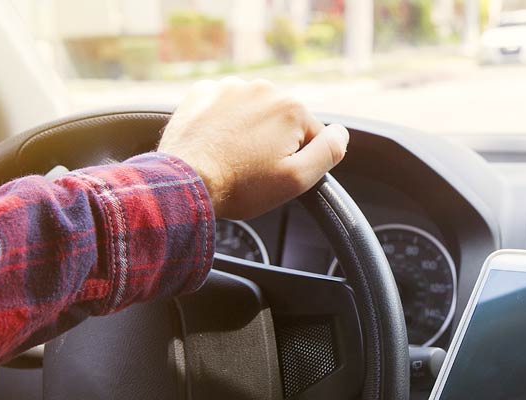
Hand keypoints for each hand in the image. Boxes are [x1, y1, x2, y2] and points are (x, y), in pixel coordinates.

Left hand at [158, 77, 348, 218]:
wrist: (184, 183)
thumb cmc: (241, 185)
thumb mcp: (297, 179)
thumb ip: (329, 151)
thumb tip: (341, 133)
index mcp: (291, 108)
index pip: (312, 136)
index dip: (297, 160)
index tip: (275, 174)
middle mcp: (263, 88)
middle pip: (283, 121)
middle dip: (274, 142)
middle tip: (253, 168)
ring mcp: (230, 87)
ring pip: (254, 112)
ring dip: (249, 131)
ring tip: (232, 157)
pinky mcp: (202, 92)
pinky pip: (225, 106)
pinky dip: (223, 122)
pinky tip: (216, 143)